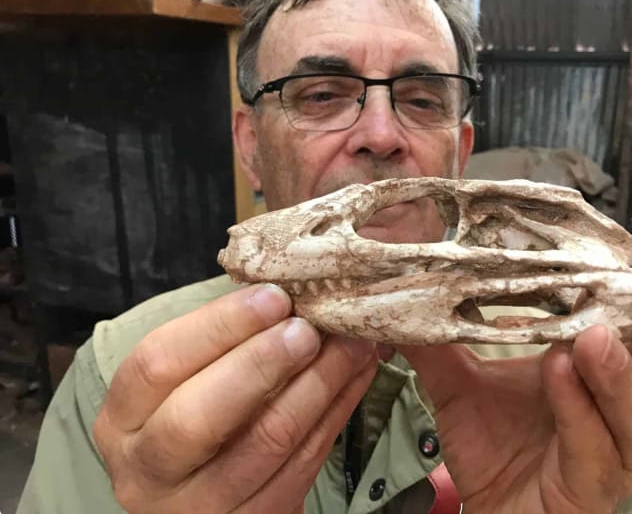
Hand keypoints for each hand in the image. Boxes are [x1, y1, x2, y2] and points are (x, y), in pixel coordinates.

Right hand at [93, 284, 376, 513]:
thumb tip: (286, 292)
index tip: (274, 296)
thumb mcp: (189, 384)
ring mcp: (197, 509)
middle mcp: (147, 472)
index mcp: (122, 420)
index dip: (219, 325)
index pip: (157, 363)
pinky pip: (303, 466)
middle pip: (199, 416)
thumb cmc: (199, 419)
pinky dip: (337, 414)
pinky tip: (357, 377)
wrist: (210, 501)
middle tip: (309, 328)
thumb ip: (220, 344)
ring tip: (351, 344)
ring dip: (318, 385)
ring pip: (265, 442)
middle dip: (263, 363)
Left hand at [398, 269, 631, 513]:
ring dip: (615, 367)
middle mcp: (614, 402)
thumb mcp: (461, 387)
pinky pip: (596, 446)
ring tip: (591, 335)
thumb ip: (439, 345)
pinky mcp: (595, 482)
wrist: (492, 512)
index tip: (617, 253)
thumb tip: (405, 298)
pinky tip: (560, 372)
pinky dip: (579, 408)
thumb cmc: (493, 448)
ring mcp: (612, 445)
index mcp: (592, 369)